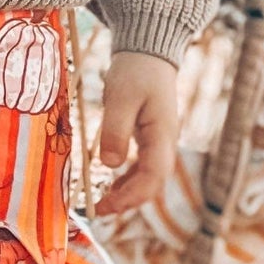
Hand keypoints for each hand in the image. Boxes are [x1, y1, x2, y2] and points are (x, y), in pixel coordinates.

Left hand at [95, 50, 178, 214]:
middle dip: (128, 200)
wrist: (148, 53)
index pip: (153, 175)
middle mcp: (165, 142)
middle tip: (98, 210)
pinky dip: (127, 179)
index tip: (107, 205)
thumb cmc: (135, 71)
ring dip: (127, 193)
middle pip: (153, 183)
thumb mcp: (121, 98)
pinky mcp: (150, 138)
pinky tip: (111, 185)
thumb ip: (115, 130)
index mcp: (162, 134)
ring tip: (102, 203)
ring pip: (148, 177)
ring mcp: (159, 141)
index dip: (131, 195)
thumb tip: (109, 165)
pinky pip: (142, 166)